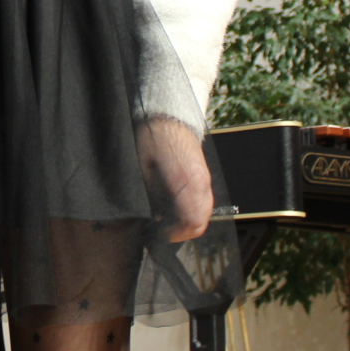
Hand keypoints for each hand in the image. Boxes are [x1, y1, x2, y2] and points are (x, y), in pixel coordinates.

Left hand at [138, 118, 212, 241]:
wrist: (168, 117)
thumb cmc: (151, 139)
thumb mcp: (144, 171)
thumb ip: (152, 198)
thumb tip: (154, 219)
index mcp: (186, 181)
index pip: (190, 221)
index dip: (174, 234)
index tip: (158, 234)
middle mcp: (201, 183)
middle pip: (200, 223)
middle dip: (180, 232)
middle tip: (161, 231)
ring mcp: (205, 180)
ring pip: (204, 215)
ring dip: (187, 223)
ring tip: (167, 221)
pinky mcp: (205, 177)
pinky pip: (205, 203)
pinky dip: (193, 212)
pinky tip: (175, 208)